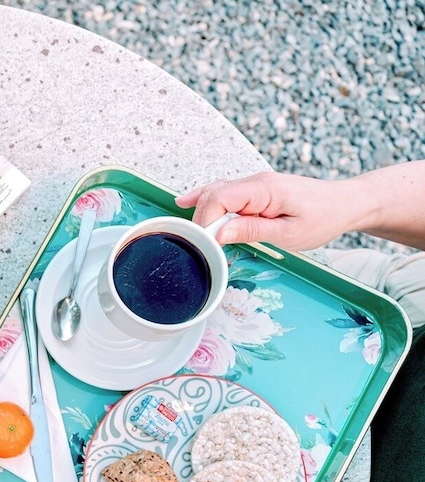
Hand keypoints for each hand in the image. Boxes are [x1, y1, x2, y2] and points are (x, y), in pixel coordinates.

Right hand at [175, 172, 358, 249]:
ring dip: (201, 211)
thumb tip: (219, 233)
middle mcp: (255, 182)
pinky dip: (206, 200)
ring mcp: (254, 184)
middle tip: (201, 247)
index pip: (218, 199)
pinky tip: (188, 202)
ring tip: (190, 232)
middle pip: (212, 195)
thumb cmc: (323, 218)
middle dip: (201, 221)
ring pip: (215, 191)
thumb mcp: (288, 233)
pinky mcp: (255, 191)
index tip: (206, 244)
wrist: (345, 203)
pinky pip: (224, 192)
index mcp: (263, 189)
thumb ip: (252, 231)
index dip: (205, 222)